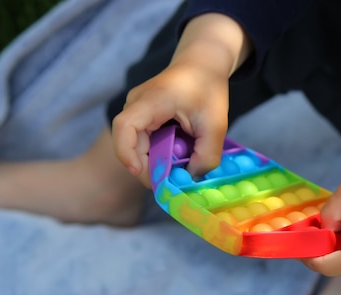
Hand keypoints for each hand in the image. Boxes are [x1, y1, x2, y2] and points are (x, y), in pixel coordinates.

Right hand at [111, 13, 250, 187]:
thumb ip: (206, 155)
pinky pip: (143, 140)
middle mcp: (136, 104)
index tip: (142, 173)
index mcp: (151, 101)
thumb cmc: (208, 87)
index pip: (124, 128)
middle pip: (129, 143)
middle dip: (148, 167)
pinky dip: (157, 152)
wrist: (203, 64)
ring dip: (154, 160)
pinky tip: (175, 158)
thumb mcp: (215, 124)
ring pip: (136, 144)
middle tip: (170, 183)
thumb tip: (191, 180)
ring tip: (177, 170)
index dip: (127, 154)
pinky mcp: (142, 116)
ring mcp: (136, 109)